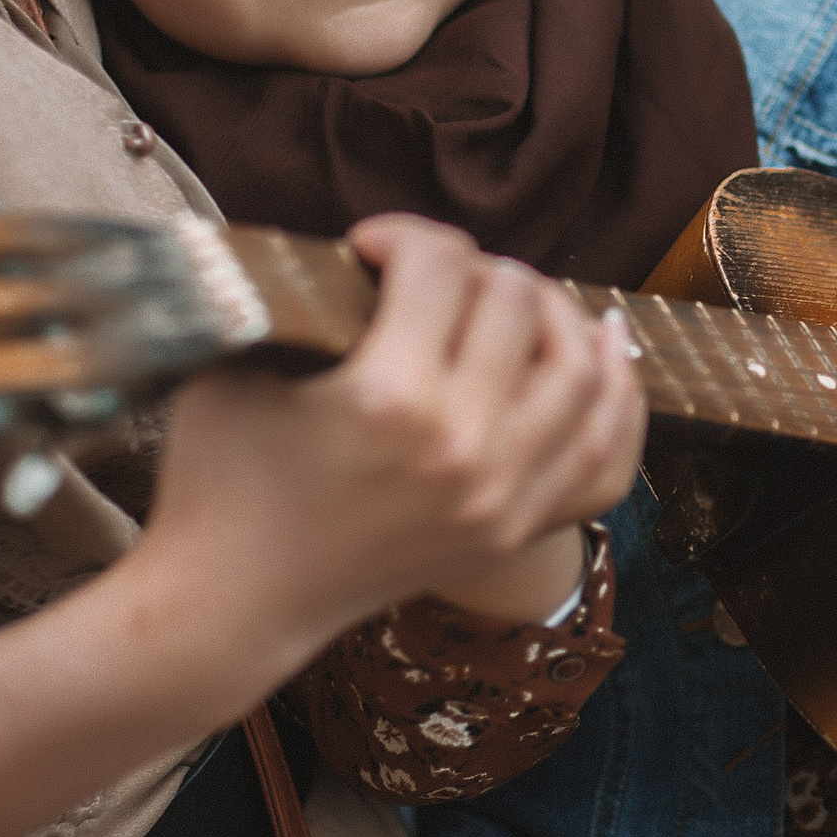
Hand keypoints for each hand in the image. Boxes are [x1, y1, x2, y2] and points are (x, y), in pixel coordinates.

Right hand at [132, 215, 642, 716]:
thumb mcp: (239, 360)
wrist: (234, 602)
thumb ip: (305, 291)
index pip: (441, 265)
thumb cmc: (220, 473)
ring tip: (517, 300)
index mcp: (389, 397)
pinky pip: (605, 455)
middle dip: (477, 268)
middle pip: (518, 304)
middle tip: (436, 277)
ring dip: (556, 315)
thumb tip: (368, 241)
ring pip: (584, 370)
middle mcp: (463, 448)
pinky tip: (608, 350)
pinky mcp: (515, 527)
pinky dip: (616, 396)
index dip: (403, 234)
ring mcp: (502, 496)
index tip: (371, 248)